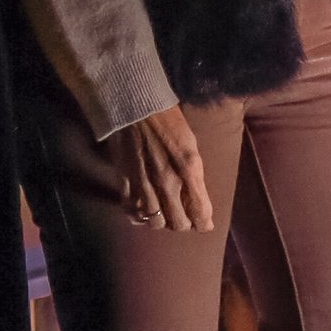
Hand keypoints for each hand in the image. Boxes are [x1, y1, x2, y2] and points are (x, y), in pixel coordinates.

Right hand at [105, 104, 214, 232]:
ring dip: (163, 222)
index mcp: (188, 169)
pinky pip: (132, 211)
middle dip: (185, 223)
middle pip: (178, 223)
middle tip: (185, 217)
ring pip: (155, 222)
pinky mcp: (125, 182)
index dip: (204, 223)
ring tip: (165, 215)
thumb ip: (195, 173)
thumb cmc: (168, 121)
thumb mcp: (191, 144)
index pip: (200, 212)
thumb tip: (198, 197)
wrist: (135, 106)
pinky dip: (139, 217)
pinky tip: (144, 212)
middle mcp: (167, 182)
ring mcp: (144, 184)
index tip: (205, 223)